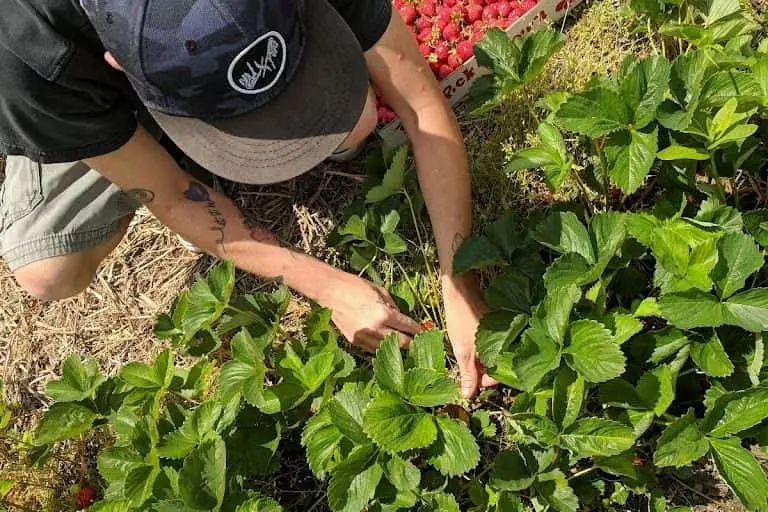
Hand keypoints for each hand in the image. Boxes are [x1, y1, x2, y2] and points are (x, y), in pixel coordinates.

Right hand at [318, 269, 421, 351]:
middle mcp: (375, 328)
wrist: (330, 291)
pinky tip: (388, 345)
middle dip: (412, 343)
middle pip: (401, 343)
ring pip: (387, 349)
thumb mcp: (380, 291)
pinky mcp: (354, 341)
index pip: (408, 327)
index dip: (419, 331)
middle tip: (419, 343)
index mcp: (383, 314)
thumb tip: (404, 319)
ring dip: (397, 347)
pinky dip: (382, 347)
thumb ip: (394, 306)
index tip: (426, 333)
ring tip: (406, 346)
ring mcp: (363, 337)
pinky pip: (373, 348)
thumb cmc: (355, 286)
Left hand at [442, 273, 497, 398]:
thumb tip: (468, 396)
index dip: (484, 382)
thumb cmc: (461, 318)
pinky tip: (472, 346)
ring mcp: (503, 334)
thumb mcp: (462, 350)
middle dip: (482, 372)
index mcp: (503, 350)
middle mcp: (508, 342)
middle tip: (467, 372)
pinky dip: (483, 349)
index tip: (471, 383)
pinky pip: (493, 344)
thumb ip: (467, 374)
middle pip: (497, 366)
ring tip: (468, 358)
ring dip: (482, 361)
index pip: (498, 375)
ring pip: (495, 355)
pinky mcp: (498, 326)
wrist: (461, 290)